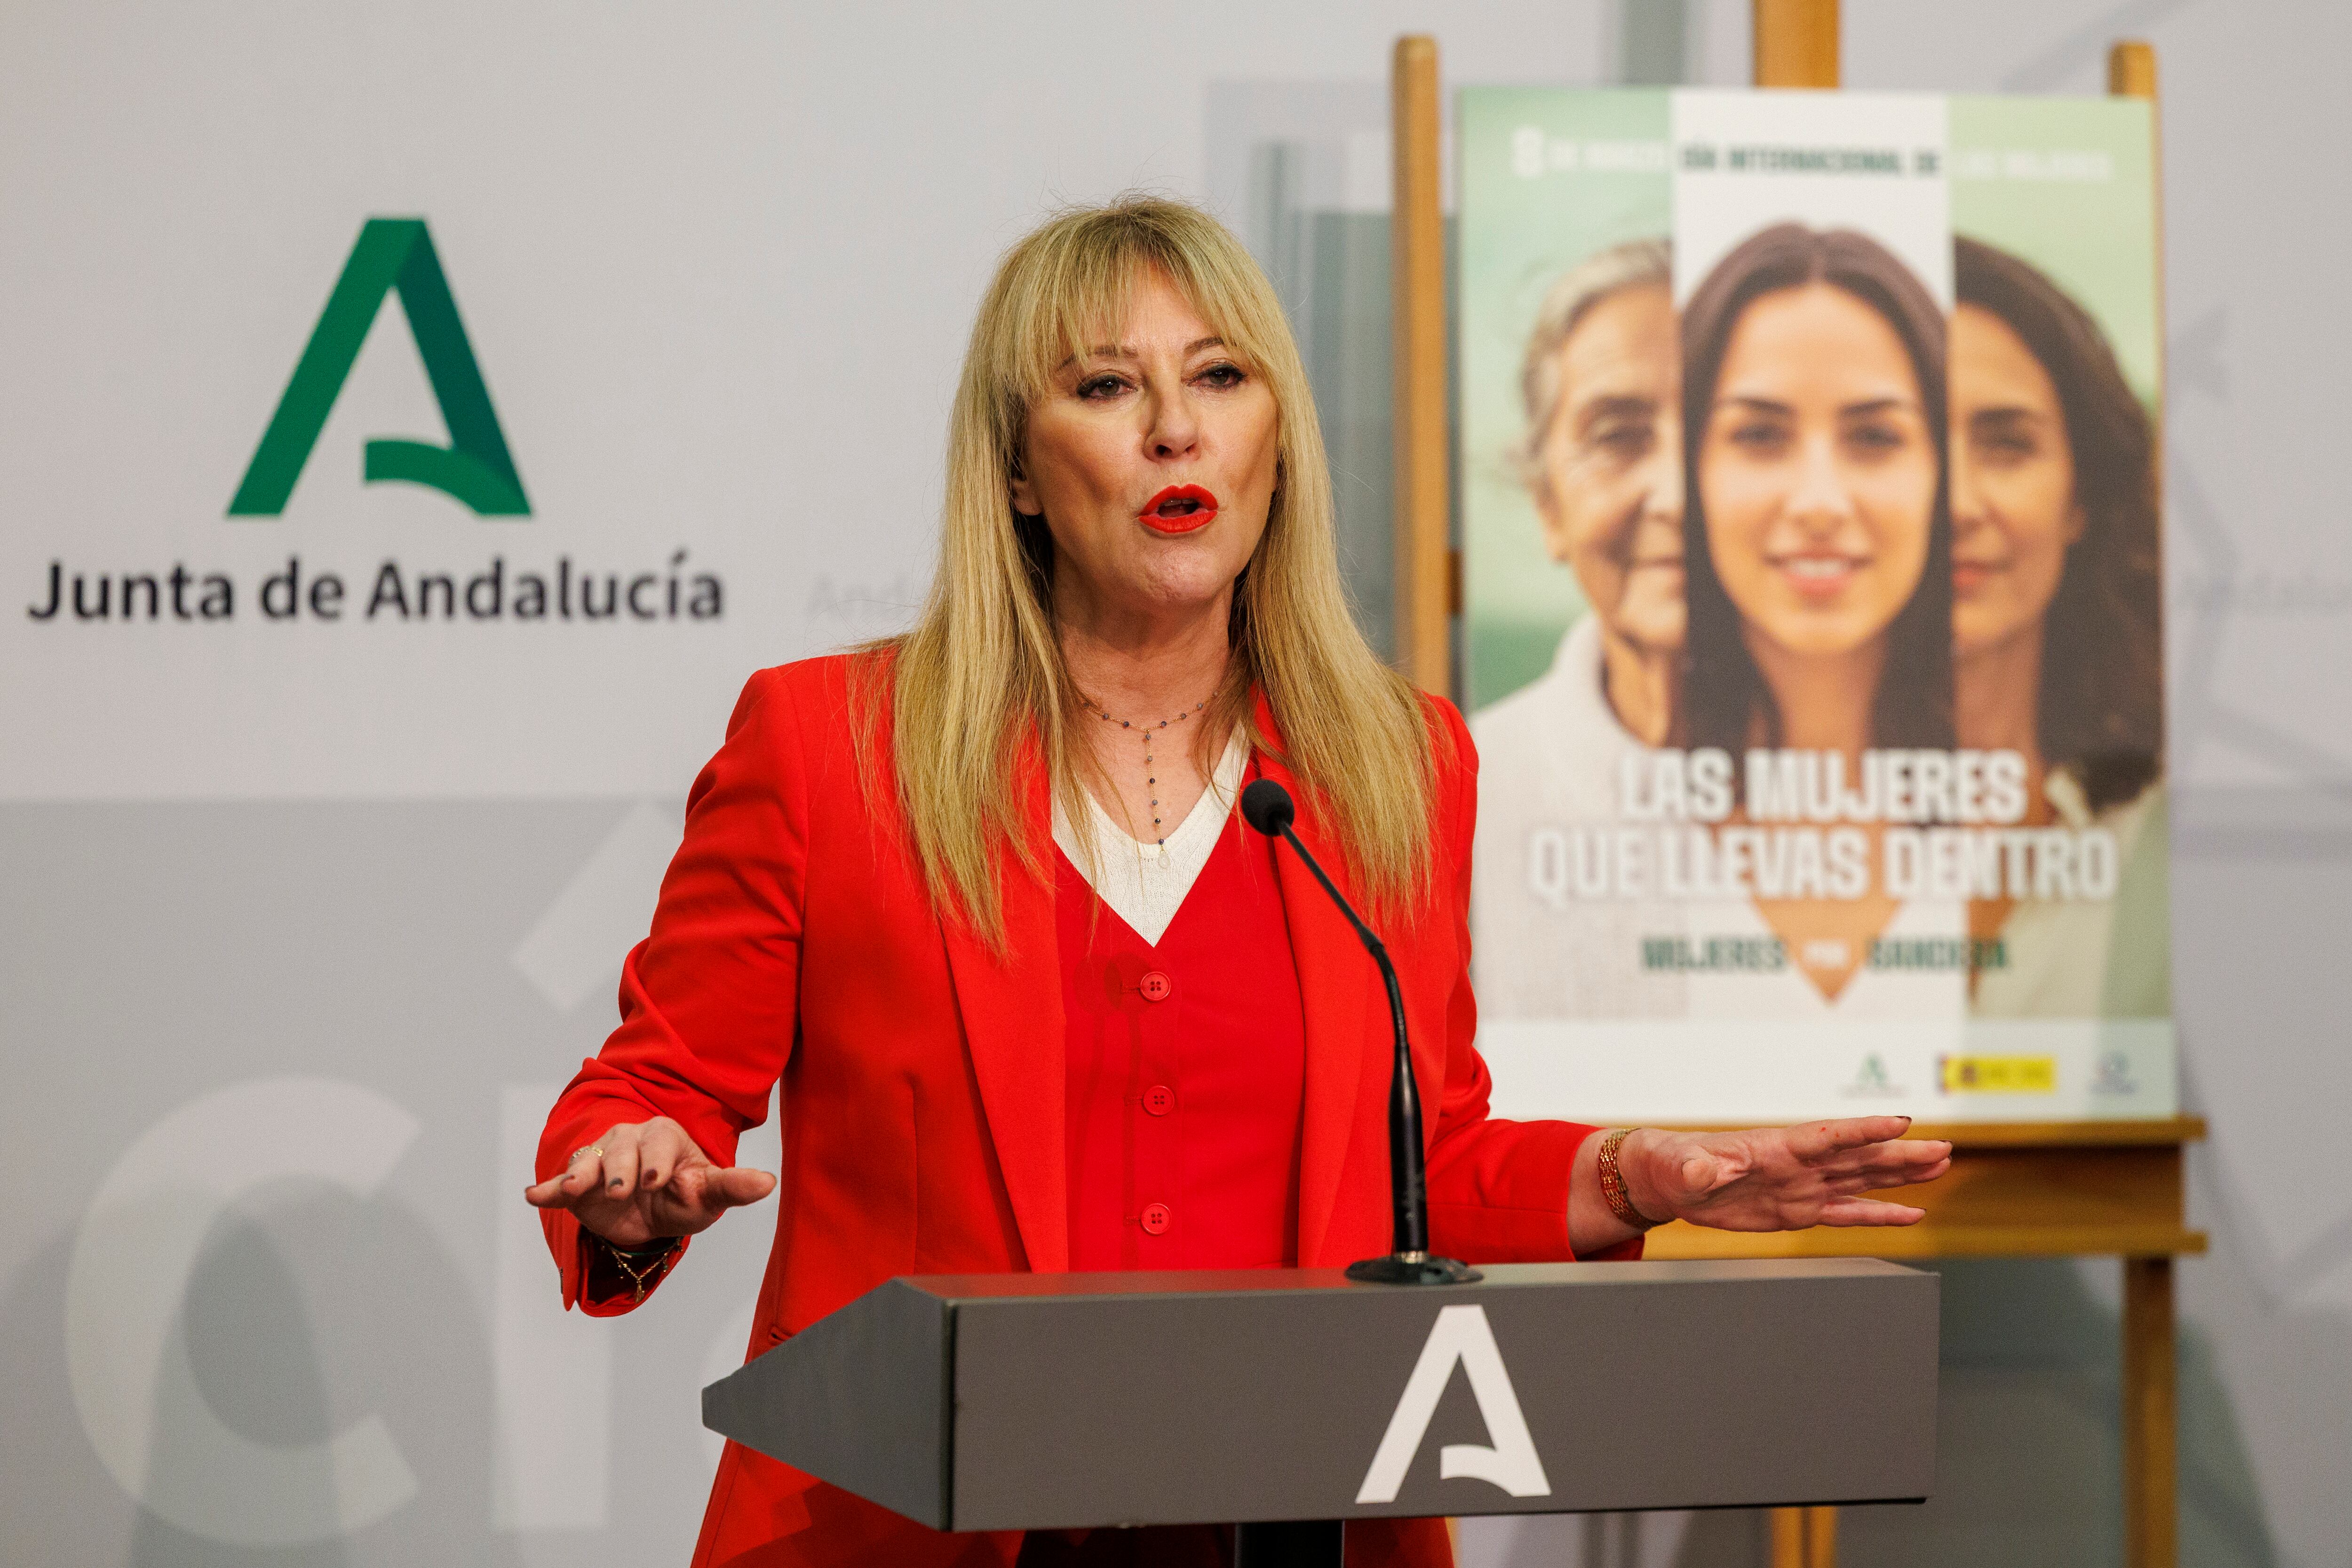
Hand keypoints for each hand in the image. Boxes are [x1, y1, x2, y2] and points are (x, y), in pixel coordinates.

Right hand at [522, 1116, 776, 1247]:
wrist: (653, 1211)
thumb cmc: (686, 1195)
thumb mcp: (710, 1194)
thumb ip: (734, 1187)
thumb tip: (770, 1183)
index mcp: (665, 1136)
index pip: (660, 1141)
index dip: (658, 1159)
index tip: (656, 1179)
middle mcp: (630, 1141)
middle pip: (623, 1148)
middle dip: (622, 1167)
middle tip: (625, 1188)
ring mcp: (601, 1161)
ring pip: (591, 1162)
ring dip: (584, 1174)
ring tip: (576, 1188)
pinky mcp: (579, 1186)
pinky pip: (562, 1184)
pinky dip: (550, 1188)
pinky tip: (534, 1194)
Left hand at [1624, 1117, 1951, 1231]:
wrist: (1673, 1178)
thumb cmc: (1676, 1164)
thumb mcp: (1683, 1167)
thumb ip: (1697, 1168)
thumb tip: (1700, 1169)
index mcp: (1775, 1147)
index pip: (1827, 1137)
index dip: (1863, 1131)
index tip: (1901, 1122)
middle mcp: (1799, 1164)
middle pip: (1858, 1157)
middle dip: (1900, 1153)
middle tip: (1942, 1148)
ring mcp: (1804, 1186)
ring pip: (1862, 1179)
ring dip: (1900, 1174)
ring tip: (1940, 1164)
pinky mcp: (1800, 1210)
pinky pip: (1847, 1212)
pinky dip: (1879, 1213)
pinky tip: (1911, 1213)